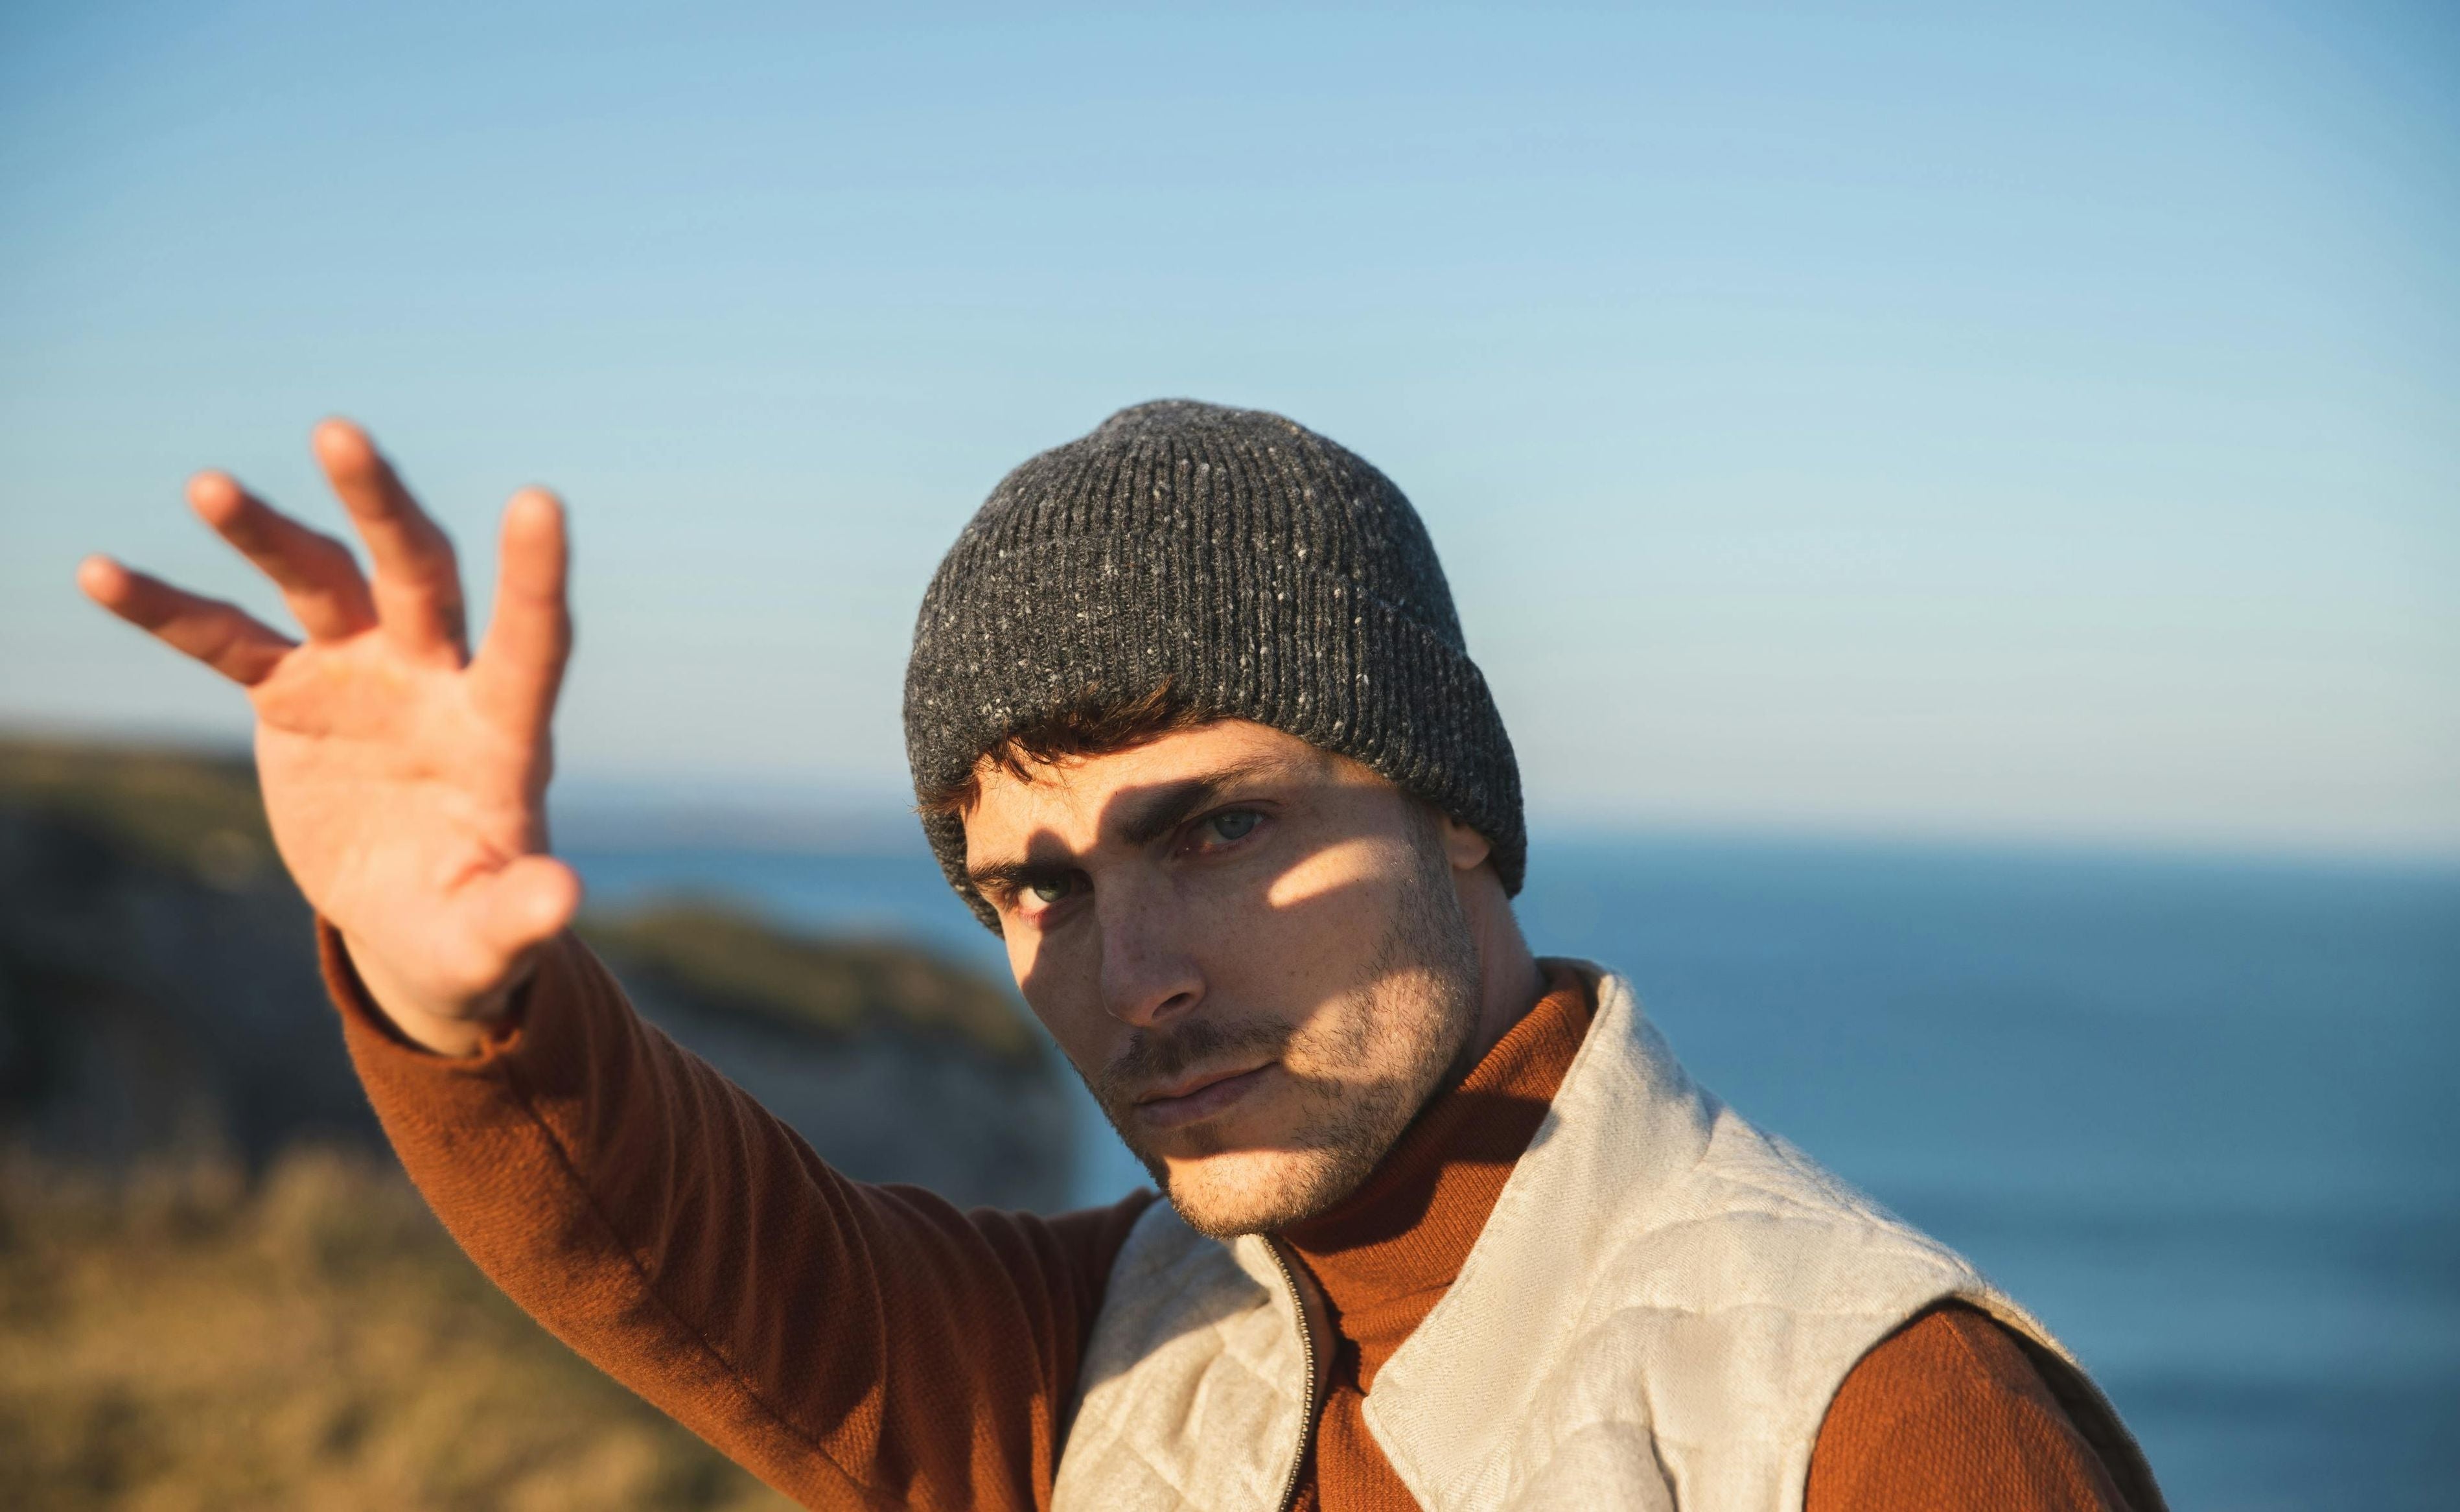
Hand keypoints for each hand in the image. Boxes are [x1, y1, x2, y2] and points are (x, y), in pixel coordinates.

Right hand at [78, 420, 579, 1054]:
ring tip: (210, 487)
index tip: (540, 500)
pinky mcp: (294, 695)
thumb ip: (520, 918)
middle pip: (418, 573)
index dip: (535, 579)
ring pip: (320, 581)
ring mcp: (365, 675)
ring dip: (267, 533)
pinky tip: (101, 573)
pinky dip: (171, 608)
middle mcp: (438, 680)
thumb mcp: (492, 941)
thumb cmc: (469, 932)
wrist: (414, 919)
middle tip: (339, 431)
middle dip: (382, 506)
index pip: (532, 643)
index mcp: (503, 734)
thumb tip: (564, 900)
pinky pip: (226, 640)